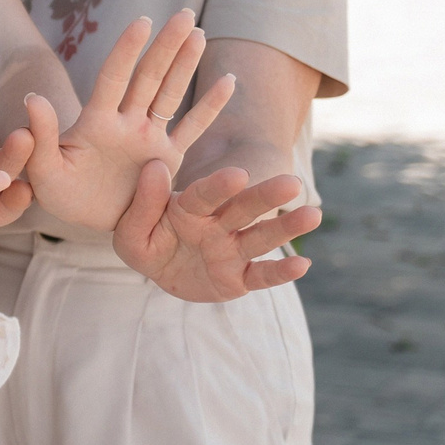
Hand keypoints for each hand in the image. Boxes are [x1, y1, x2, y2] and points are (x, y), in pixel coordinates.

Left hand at [21, 11, 234, 230]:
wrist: (85, 222)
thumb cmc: (59, 194)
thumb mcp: (43, 170)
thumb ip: (41, 135)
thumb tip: (32, 97)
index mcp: (96, 122)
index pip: (114, 78)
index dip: (127, 51)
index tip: (142, 21)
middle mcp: (126, 123)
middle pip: (149, 77)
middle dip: (166, 46)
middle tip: (184, 13)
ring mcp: (148, 138)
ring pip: (170, 94)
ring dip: (185, 65)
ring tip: (198, 32)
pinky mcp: (168, 159)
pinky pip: (193, 128)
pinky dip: (210, 107)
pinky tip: (229, 80)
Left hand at [116, 162, 319, 300]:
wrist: (160, 271)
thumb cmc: (146, 241)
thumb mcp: (131, 230)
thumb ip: (143, 201)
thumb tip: (154, 167)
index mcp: (189, 208)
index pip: (204, 195)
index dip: (219, 186)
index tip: (237, 174)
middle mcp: (217, 225)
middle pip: (243, 209)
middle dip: (265, 197)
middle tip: (291, 183)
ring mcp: (231, 250)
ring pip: (260, 237)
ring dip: (286, 228)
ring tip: (313, 215)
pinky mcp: (239, 277)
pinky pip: (261, 275)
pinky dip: (280, 272)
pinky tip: (302, 264)